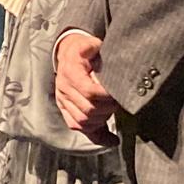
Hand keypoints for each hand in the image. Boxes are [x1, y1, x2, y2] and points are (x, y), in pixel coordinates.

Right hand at [54, 32, 118, 146]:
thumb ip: (93, 46)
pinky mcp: (65, 110)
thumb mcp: (90, 43)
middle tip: (120, 103)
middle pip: (87, 110)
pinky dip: (96, 136)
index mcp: (70, 72)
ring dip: (102, 121)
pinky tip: (111, 139)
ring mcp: (63, 102)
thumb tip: (96, 48)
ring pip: (83, 122)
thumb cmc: (84, 50)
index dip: (106, 97)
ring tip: (113, 113)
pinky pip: (78, 128)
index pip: (88, 92)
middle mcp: (63, 89)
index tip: (118, 94)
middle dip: (107, 110)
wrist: (68, 55)